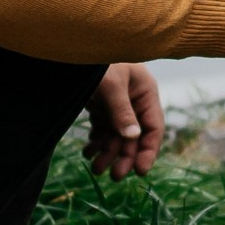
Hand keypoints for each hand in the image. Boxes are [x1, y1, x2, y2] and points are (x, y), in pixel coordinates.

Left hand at [84, 62, 164, 178]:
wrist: (71, 47)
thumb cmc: (96, 61)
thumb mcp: (110, 85)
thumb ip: (122, 111)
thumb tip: (133, 137)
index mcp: (145, 92)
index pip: (153, 127)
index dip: (148, 150)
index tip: (139, 171)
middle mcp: (134, 100)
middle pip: (134, 136)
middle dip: (124, 156)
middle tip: (114, 177)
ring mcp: (117, 104)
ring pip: (117, 135)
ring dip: (108, 152)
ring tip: (94, 167)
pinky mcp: (101, 105)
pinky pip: (103, 129)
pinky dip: (97, 142)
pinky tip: (88, 152)